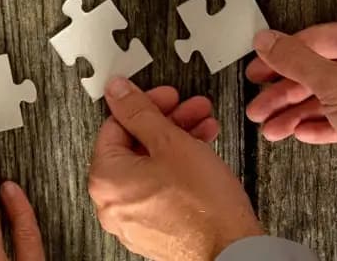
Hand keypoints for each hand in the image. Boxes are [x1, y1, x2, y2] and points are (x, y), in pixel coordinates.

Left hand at [87, 79, 262, 260]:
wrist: (232, 253)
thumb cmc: (203, 207)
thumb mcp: (171, 142)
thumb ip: (140, 112)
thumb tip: (118, 92)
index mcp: (105, 180)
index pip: (116, 125)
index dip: (146, 104)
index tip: (166, 97)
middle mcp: (112, 204)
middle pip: (135, 146)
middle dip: (168, 122)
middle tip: (190, 110)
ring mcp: (133, 221)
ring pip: (151, 167)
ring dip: (178, 142)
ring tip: (204, 129)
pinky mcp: (155, 230)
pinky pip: (160, 189)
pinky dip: (178, 169)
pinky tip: (202, 155)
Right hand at [245, 23, 336, 223]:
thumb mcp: (333, 85)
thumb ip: (295, 60)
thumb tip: (268, 40)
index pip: (316, 39)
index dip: (282, 55)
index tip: (259, 67)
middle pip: (317, 71)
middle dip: (285, 93)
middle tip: (260, 104)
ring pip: (325, 97)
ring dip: (295, 113)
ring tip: (271, 127)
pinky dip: (316, 124)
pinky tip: (298, 132)